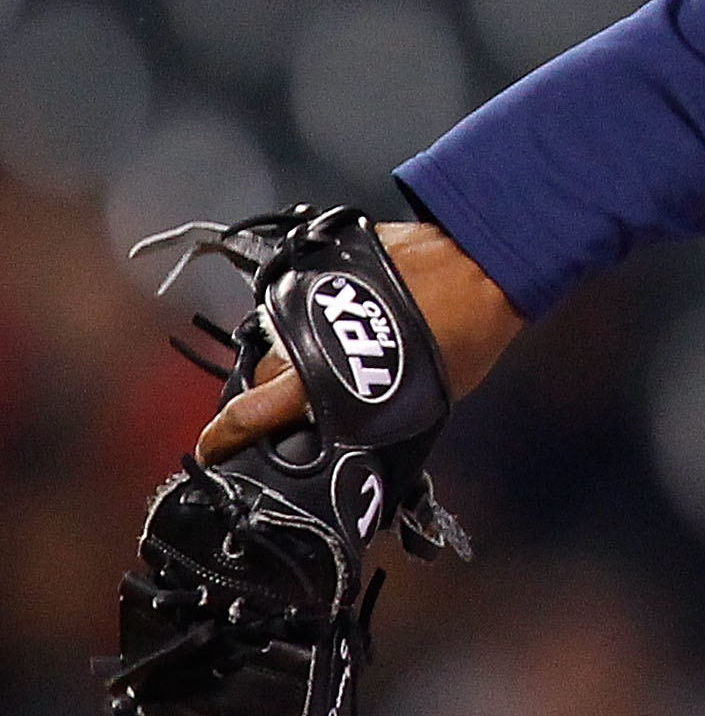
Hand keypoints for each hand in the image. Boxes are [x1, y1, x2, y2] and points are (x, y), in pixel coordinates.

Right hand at [196, 221, 523, 461]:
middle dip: (267, 397)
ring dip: (292, 354)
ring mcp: (308, 298)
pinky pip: (302, 302)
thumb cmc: (463, 338)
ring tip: (323, 362)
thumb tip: (357, 438)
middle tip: (291, 408)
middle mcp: (299, 338)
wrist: (480, 265)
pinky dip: (312, 317)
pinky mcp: (322, 265)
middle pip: (258, 379)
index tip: (212, 450)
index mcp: (317, 380)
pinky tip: (337, 323)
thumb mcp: (419, 401)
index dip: (224, 438)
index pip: (248, 416)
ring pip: (278, 339)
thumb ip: (373, 417)